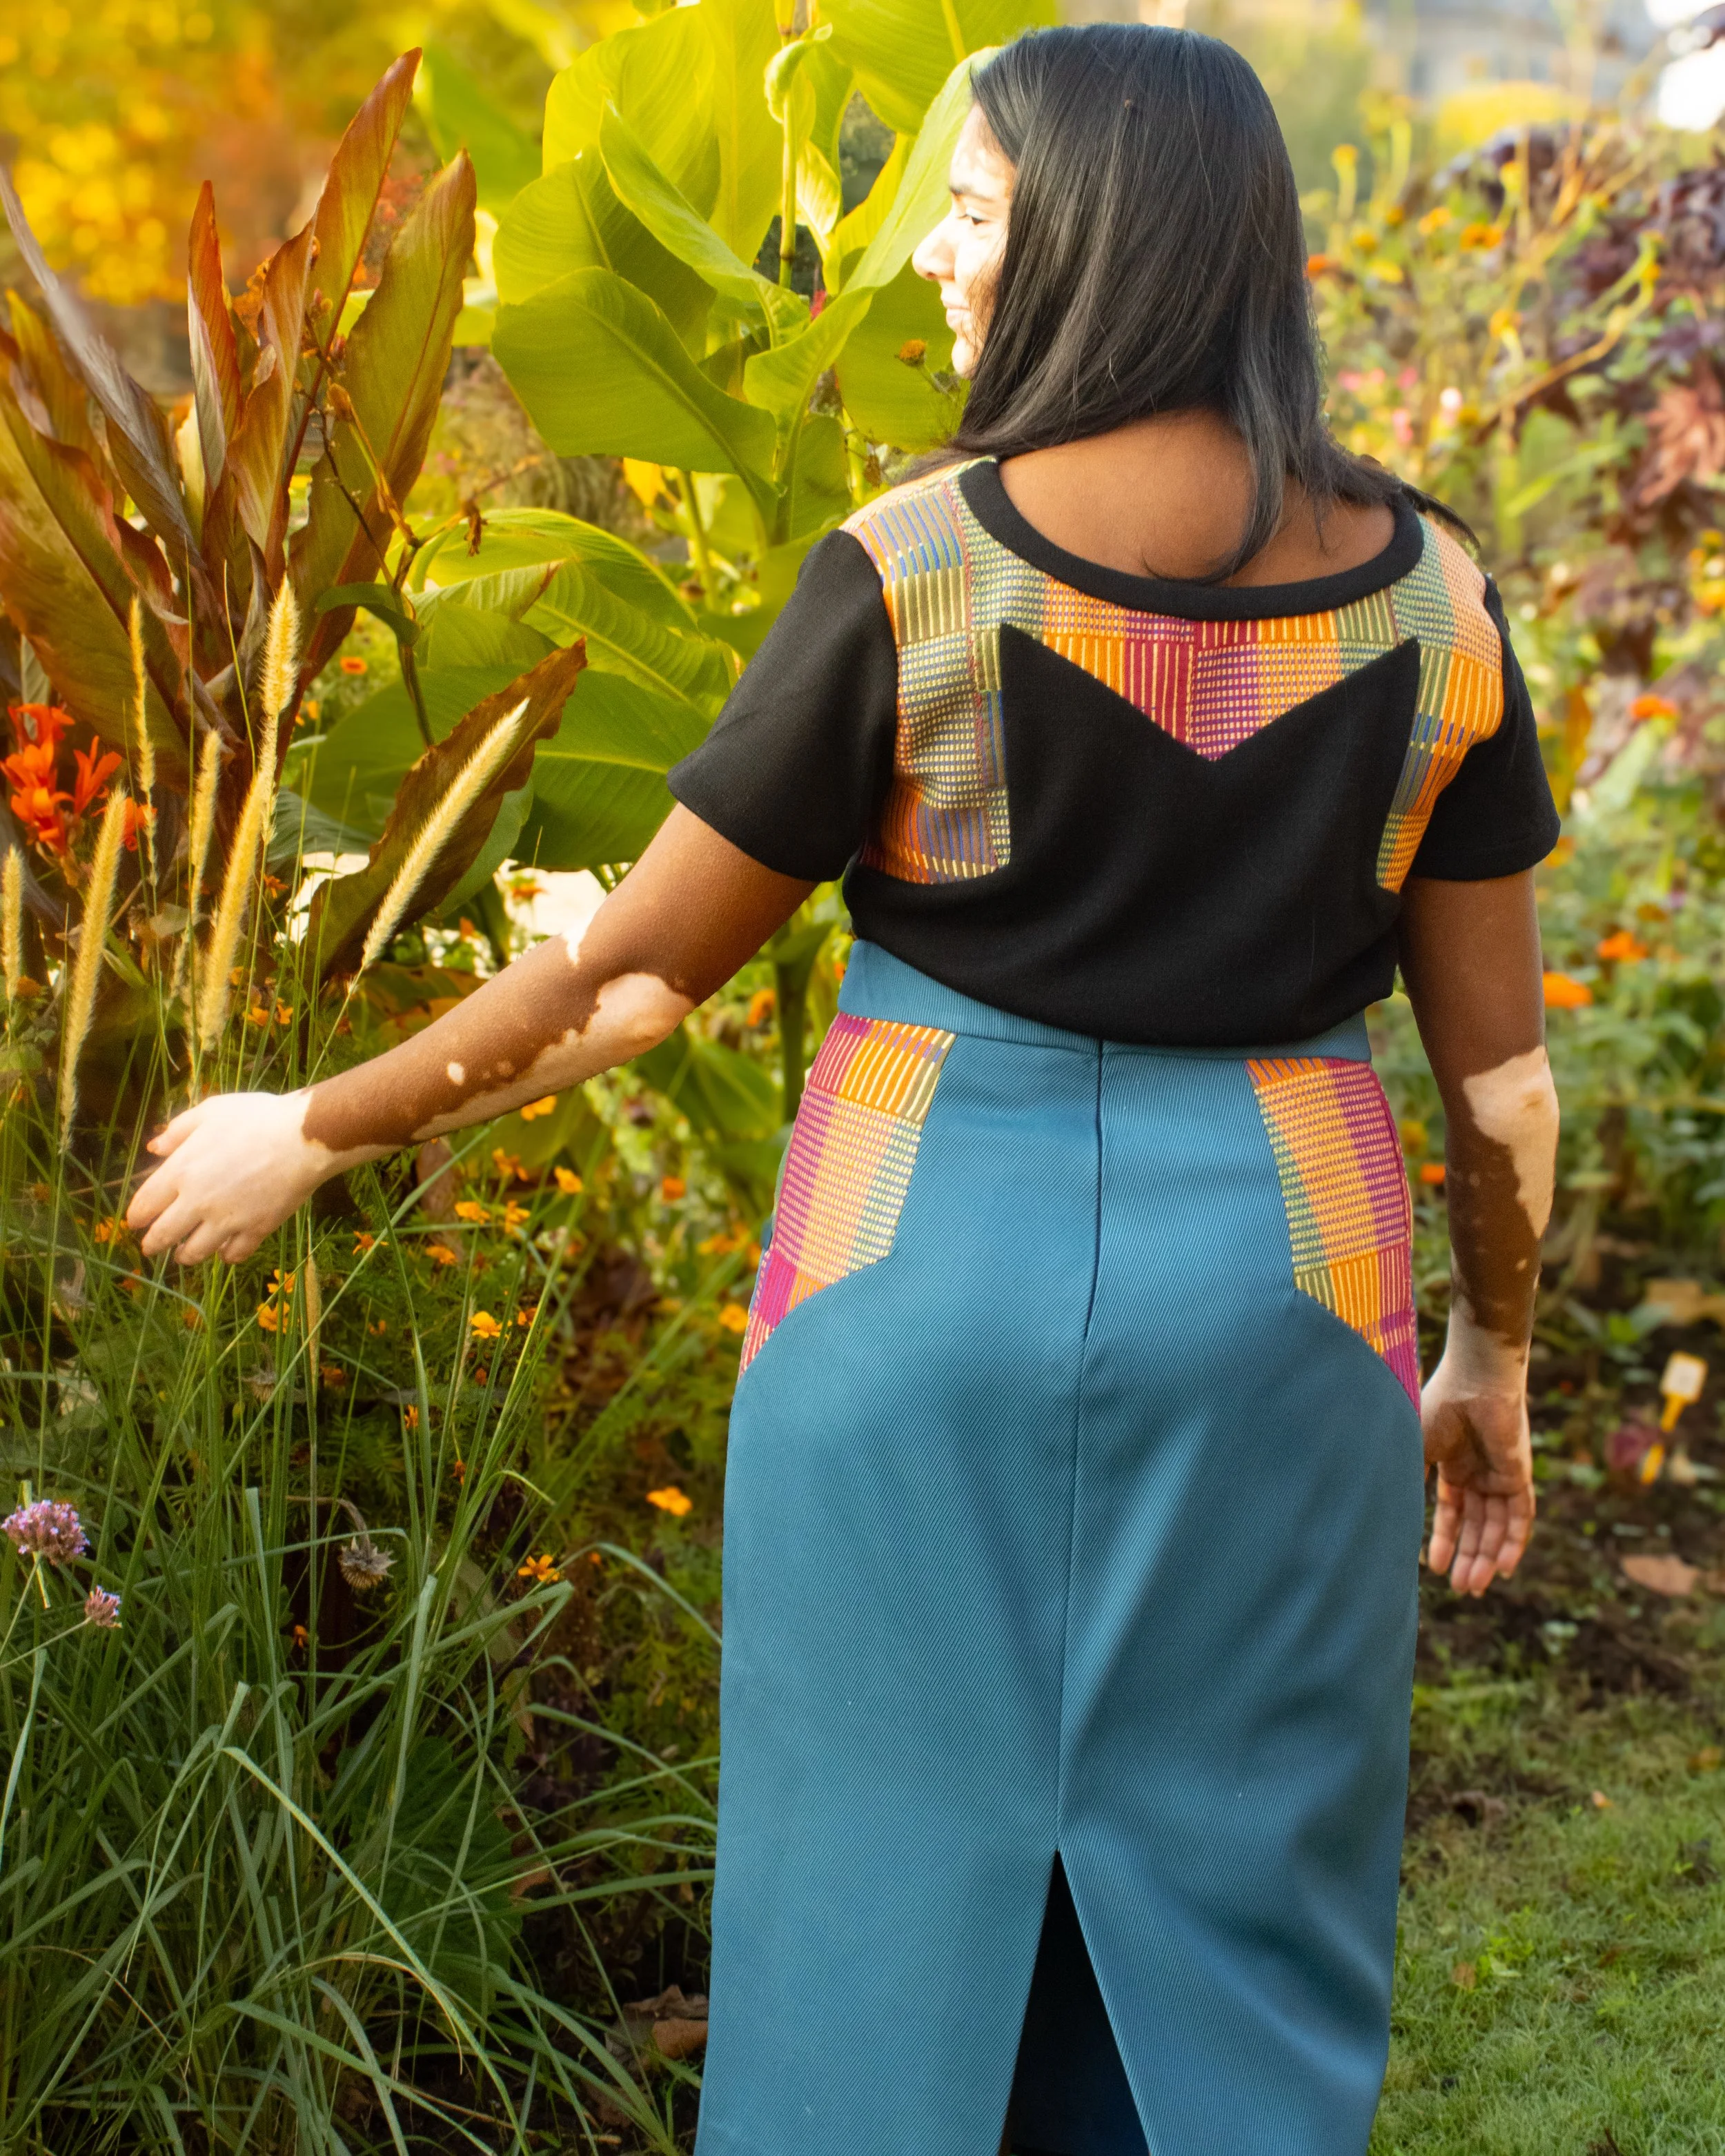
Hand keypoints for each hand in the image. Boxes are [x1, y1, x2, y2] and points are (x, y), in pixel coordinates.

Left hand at [128, 1091, 330, 1263]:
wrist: (304, 1138)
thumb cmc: (256, 1117)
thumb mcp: (211, 1112)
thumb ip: (178, 1130)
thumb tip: (154, 1148)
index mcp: (181, 1171)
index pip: (145, 1204)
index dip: (136, 1217)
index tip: (134, 1222)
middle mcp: (198, 1201)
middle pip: (164, 1235)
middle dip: (153, 1244)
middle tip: (150, 1248)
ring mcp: (227, 1220)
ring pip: (195, 1252)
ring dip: (185, 1255)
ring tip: (184, 1254)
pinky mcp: (255, 1230)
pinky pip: (233, 1254)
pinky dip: (225, 1255)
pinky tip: (225, 1250)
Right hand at [1420, 1347, 1534, 1596]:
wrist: (1473, 1381)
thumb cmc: (1437, 1406)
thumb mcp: (1412, 1450)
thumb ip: (1404, 1482)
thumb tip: (1382, 1515)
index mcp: (1452, 1465)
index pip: (1451, 1513)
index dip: (1443, 1541)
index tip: (1432, 1568)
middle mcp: (1479, 1473)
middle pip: (1476, 1526)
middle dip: (1468, 1558)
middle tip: (1461, 1590)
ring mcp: (1501, 1475)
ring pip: (1497, 1527)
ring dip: (1487, 1558)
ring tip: (1475, 1587)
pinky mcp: (1521, 1475)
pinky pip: (1522, 1516)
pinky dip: (1515, 1542)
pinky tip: (1506, 1568)